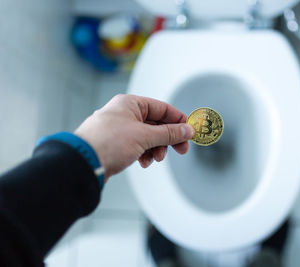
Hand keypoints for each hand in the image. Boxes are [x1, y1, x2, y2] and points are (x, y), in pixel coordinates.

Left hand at [74, 94, 194, 179]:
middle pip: (156, 123)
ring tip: (155, 158)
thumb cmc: (107, 143)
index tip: (189, 132)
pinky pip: (137, 145)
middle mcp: (124, 113)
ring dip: (155, 148)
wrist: (82, 163)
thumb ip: (168, 133)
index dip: (177, 120)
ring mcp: (119, 129)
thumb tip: (187, 130)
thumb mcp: (144, 136)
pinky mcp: (115, 143)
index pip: (162, 108)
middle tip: (180, 150)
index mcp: (130, 103)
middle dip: (168, 138)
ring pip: (147, 136)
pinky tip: (142, 162)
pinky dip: (144, 154)